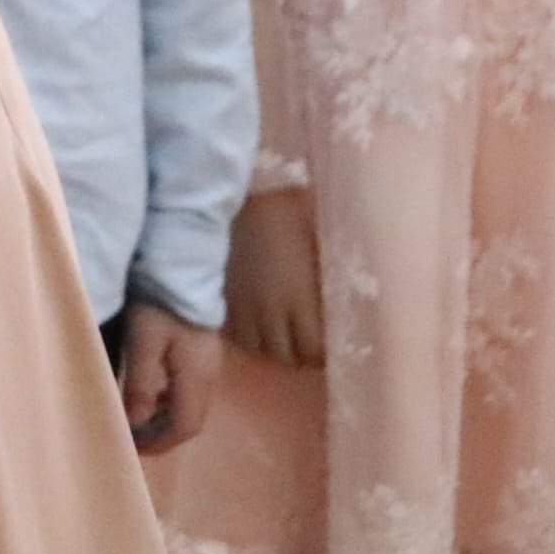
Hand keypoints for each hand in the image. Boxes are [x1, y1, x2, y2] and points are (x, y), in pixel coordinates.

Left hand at [116, 301, 220, 452]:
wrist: (182, 268)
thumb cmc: (159, 304)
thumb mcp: (143, 341)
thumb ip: (141, 382)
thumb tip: (136, 422)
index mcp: (197, 378)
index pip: (184, 426)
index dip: (159, 443)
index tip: (132, 449)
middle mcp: (209, 377)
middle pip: (190, 420)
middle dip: (162, 436)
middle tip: (131, 440)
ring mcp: (209, 365)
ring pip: (190, 405)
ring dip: (164, 419)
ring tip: (135, 421)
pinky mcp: (202, 353)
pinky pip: (188, 389)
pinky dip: (168, 401)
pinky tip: (149, 394)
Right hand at [222, 189, 322, 367]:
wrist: (240, 197)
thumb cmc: (289, 218)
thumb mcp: (317, 255)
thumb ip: (321, 291)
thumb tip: (335, 316)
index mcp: (299, 300)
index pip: (314, 350)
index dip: (321, 354)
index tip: (326, 348)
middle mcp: (268, 312)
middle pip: (285, 356)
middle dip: (297, 355)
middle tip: (303, 344)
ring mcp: (240, 306)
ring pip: (255, 349)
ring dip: (268, 347)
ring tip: (275, 336)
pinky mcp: (218, 297)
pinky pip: (231, 333)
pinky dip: (243, 335)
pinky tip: (250, 325)